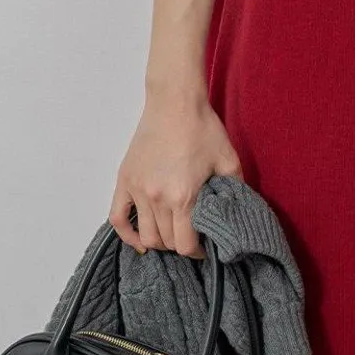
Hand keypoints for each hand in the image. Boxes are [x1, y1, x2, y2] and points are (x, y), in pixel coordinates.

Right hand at [109, 90, 242, 256]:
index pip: (185, 245)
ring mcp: (137, 190)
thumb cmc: (203, 129)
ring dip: (160, 241)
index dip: (197, 252)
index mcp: (183, 196)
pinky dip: (127, 234)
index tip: (205, 248)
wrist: (175, 102)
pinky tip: (140, 240)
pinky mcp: (125, 180)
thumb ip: (236, 190)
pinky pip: (117, 217)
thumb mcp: (229, 160)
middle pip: (166, 242)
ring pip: (145, 235)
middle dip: (181, 245)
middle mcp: (157, 198)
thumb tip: (237, 214)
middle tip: (192, 237)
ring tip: (173, 234)